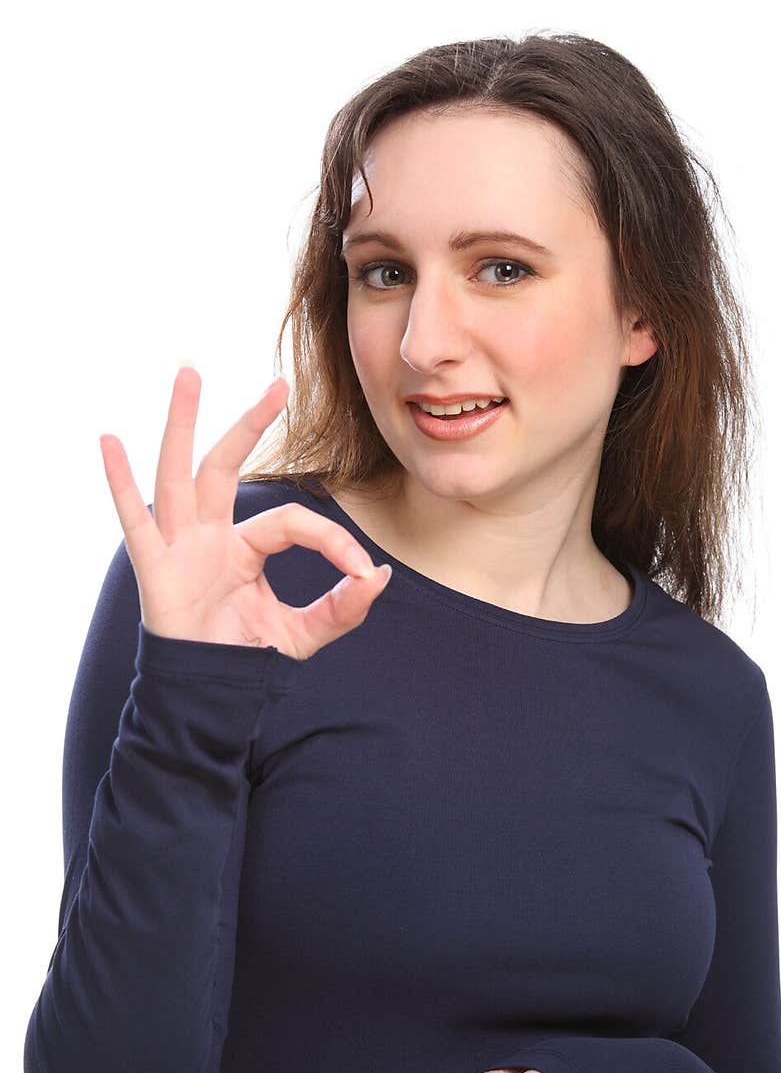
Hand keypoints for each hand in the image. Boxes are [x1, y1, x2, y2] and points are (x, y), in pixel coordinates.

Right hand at [99, 365, 391, 657]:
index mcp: (245, 548)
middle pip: (226, 467)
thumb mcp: (303, 634)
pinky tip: (109, 441)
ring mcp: (179, 547)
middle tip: (279, 385)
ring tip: (189, 374)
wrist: (208, 698)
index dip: (331, 540)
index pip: (293, 522)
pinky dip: (119, 482)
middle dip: (249, 423)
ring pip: (181, 475)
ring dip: (183, 423)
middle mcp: (210, 536)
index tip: (362, 569)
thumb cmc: (244, 659)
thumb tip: (380, 574)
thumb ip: (343, 608)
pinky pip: (134, 522)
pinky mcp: (155, 569)